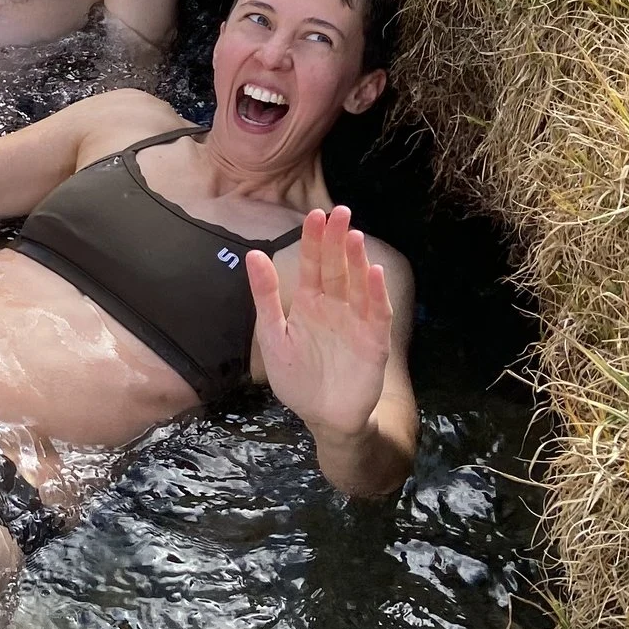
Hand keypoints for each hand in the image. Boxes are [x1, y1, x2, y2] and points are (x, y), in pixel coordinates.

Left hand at [245, 207, 392, 443]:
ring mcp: (356, 321)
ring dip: (357, 260)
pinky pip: (376, 313)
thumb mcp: (273, 335)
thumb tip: (252, 255)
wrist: (322, 416)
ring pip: (357, 284)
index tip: (315, 214)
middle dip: (337, 240)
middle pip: (336, 267)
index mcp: (310, 303)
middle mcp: (335, 306)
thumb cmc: (297, 377)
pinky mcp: (373, 341)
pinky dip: (376, 293)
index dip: (313, 240)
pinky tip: (374, 272)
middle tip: (340, 212)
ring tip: (354, 236)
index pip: (312, 264)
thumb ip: (265, 296)